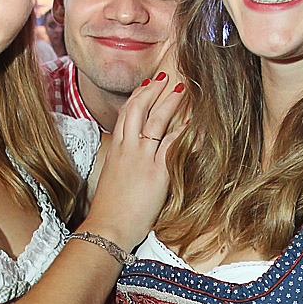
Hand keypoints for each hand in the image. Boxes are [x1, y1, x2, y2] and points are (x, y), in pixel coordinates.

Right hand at [84, 71, 184, 251]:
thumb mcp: (114, 179)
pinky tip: (195, 122)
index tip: (147, 85)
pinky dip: (185, 131)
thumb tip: (133, 162)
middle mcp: (127, 149)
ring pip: (155, 120)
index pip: (126, 114)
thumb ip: (124, 164)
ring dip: (169, 101)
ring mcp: (141, 158)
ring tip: (182, 88)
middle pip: (138, 108)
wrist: (106, 228)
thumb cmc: (110, 210)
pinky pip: (173, 145)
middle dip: (152, 89)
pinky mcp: (156, 172)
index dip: (137, 96)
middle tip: (165, 75)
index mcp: (116, 150)